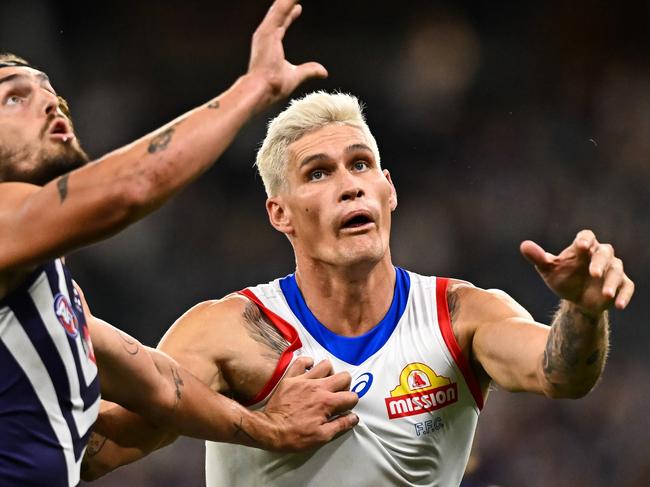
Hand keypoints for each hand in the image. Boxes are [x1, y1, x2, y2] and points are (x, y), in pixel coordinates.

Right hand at [248, 0, 327, 106]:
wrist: (262, 90)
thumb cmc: (273, 86)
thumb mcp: (296, 76)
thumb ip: (309, 70)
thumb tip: (323, 72)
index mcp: (270, 44)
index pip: (282, 24)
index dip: (290, 15)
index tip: (298, 7)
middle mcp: (266, 35)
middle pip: (279, 12)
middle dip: (288, 3)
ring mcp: (265, 32)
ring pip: (279, 8)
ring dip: (288, 0)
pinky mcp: (267, 31)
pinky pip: (279, 10)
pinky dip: (287, 2)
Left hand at [259, 356, 358, 450]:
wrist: (269, 430)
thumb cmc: (295, 436)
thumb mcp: (321, 437)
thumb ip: (340, 425)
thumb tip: (354, 417)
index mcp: (327, 402)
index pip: (351, 396)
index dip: (351, 403)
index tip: (344, 408)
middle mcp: (318, 387)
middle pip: (343, 376)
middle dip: (344, 385)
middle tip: (336, 395)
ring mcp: (304, 380)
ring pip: (325, 365)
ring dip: (328, 373)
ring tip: (323, 383)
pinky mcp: (290, 377)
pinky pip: (301, 361)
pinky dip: (307, 363)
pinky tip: (308, 371)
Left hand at [520, 229, 634, 315]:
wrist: (576, 299)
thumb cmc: (563, 278)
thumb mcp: (548, 270)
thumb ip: (538, 258)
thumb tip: (524, 245)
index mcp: (583, 247)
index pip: (587, 236)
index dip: (585, 239)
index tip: (580, 245)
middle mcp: (600, 255)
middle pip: (605, 252)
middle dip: (600, 262)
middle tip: (593, 273)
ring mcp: (612, 270)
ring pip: (617, 270)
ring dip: (612, 282)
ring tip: (604, 294)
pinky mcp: (621, 285)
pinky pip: (627, 287)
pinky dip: (624, 295)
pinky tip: (618, 305)